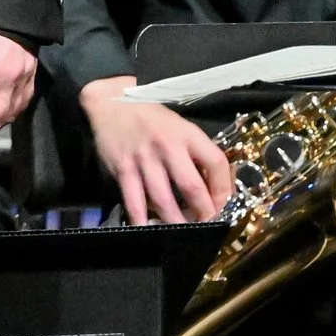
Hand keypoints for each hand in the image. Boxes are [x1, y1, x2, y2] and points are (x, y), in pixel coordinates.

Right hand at [79, 75, 233, 224]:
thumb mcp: (179, 126)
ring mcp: (144, 159)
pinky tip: (148, 230)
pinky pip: (134, 201)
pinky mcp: (123, 169)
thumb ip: (195, 152)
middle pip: (192, 187)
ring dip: (176, 221)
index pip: (216, 162)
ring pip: (163, 199)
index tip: (223, 205)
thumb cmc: (151, 117)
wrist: (111, 102)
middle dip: (203, 213)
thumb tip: (212, 187)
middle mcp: (167, 146)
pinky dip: (141, 219)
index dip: (224, 189)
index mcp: (187, 134)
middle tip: (206, 226)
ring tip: (182, 233)